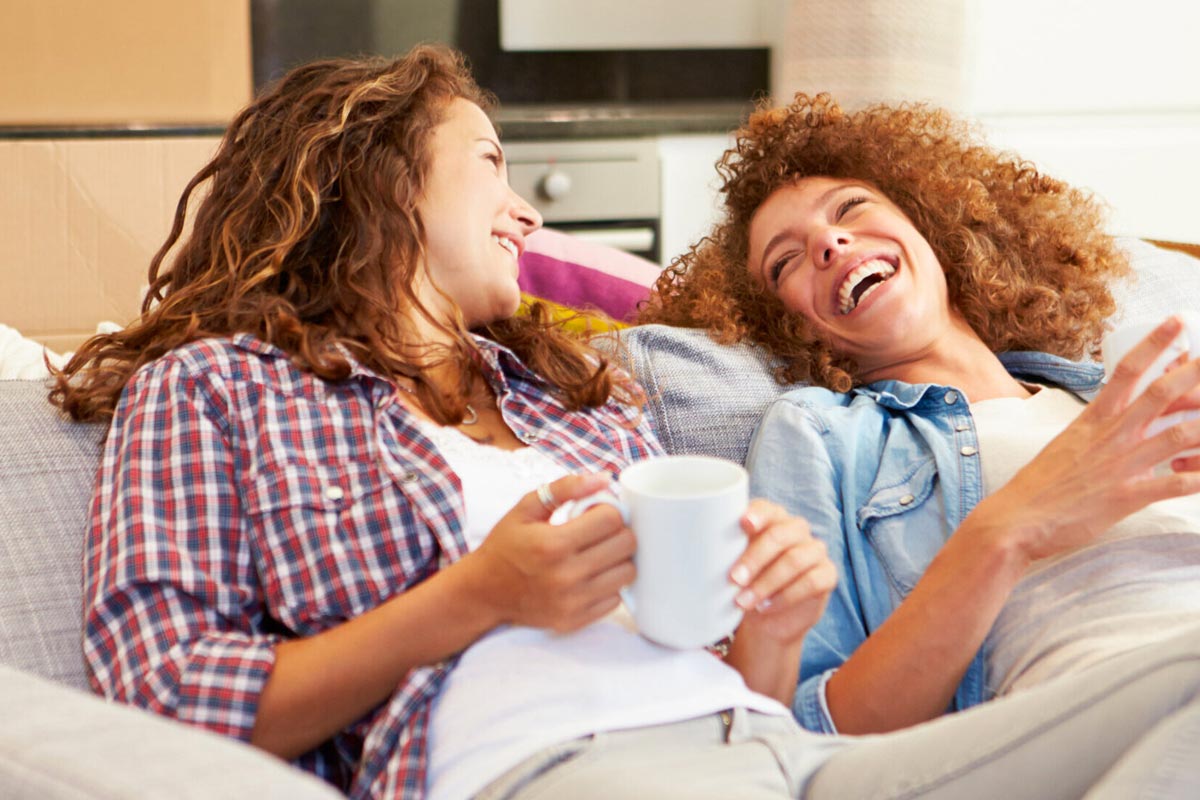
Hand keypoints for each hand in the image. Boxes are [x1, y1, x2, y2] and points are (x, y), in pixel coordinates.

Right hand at [471, 473, 635, 632]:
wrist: (483, 591)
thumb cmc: (506, 545)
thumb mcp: (525, 508)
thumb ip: (564, 488)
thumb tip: (603, 479)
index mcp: (553, 543)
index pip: (612, 520)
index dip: (608, 510)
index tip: (596, 513)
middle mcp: (565, 575)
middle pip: (626, 545)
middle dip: (618, 532)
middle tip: (600, 532)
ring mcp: (572, 602)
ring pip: (627, 573)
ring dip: (618, 559)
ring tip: (597, 553)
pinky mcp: (574, 620)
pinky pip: (615, 599)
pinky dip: (608, 585)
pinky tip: (590, 575)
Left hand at [727, 500, 836, 646]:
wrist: (764, 619)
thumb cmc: (743, 584)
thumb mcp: (729, 565)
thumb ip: (719, 550)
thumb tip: (690, 546)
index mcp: (771, 519)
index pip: (767, 509)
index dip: (757, 514)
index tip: (743, 524)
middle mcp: (796, 529)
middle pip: (780, 536)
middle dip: (755, 558)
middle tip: (734, 579)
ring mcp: (815, 551)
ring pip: (795, 560)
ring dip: (766, 582)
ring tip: (743, 601)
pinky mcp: (827, 575)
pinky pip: (811, 581)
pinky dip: (786, 596)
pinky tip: (766, 607)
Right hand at [979, 316, 1199, 562]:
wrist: (1016, 520)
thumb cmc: (1039, 486)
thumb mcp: (1067, 445)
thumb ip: (1097, 431)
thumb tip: (1117, 419)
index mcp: (1093, 420)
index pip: (1127, 371)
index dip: (1155, 344)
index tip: (1177, 323)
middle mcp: (1111, 436)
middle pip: (1162, 393)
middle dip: (1195, 371)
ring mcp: (1121, 465)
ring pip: (1180, 435)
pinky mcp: (1127, 497)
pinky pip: (1176, 485)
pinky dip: (1199, 478)